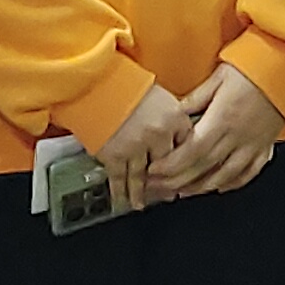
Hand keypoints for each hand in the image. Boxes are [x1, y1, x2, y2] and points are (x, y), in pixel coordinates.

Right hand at [92, 82, 196, 211]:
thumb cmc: (126, 82)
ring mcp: (137, 148)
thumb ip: (170, 116)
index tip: (185, 172)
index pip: (187, 146)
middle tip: (167, 195)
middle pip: (168, 166)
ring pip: (143, 178)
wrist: (97, 80)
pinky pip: (120, 180)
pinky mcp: (115, 156)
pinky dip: (121, 193)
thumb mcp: (160, 94)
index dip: (185, 161)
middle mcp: (159, 135)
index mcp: (175, 118)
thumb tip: (174, 135)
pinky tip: (123, 202)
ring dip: (143, 194)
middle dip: (167, 182)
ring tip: (142, 204)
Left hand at [148, 66, 284, 202]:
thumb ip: (196, 98)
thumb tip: (174, 112)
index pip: (192, 151)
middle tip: (160, 187)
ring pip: (225, 176)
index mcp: (223, 119)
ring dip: (202, 187)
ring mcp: (253, 144)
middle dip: (178, 181)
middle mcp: (237, 136)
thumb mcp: (219, 77)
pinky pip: (249, 172)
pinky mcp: (265, 146)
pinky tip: (220, 186)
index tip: (155, 170)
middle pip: (204, 167)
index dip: (171, 165)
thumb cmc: (254, 67)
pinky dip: (233, 183)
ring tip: (184, 192)